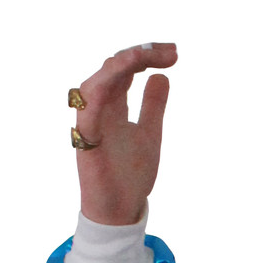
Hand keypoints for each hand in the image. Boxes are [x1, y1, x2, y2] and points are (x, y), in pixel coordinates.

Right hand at [70, 42, 177, 225]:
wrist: (120, 210)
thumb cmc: (129, 175)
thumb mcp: (150, 134)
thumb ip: (152, 106)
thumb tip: (162, 76)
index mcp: (114, 103)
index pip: (127, 68)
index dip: (148, 56)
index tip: (175, 52)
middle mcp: (100, 108)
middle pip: (113, 68)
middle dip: (140, 55)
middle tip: (171, 52)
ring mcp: (91, 123)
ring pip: (96, 84)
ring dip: (119, 67)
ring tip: (142, 57)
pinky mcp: (86, 143)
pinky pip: (88, 113)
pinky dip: (100, 95)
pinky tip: (119, 80)